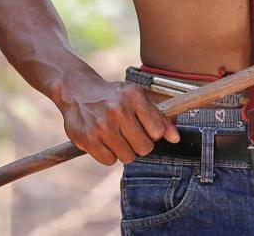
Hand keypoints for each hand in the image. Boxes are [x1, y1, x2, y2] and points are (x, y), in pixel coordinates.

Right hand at [58, 79, 179, 164]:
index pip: (158, 131)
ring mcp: (101, 125)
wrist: (77, 91)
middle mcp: (118, 110)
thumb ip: (159, 117)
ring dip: (124, 150)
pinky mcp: (87, 139)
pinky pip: (109, 161)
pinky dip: (108, 154)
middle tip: (128, 133)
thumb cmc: (113, 97)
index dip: (154, 133)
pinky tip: (103, 140)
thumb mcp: (137, 98)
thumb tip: (176, 138)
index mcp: (134, 96)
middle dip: (139, 144)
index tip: (144, 127)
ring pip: (128, 157)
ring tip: (115, 135)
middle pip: (145, 148)